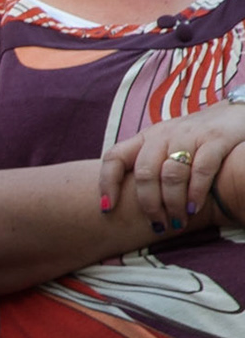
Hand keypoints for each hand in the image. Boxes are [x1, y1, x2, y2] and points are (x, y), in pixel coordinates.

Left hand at [99, 100, 244, 231]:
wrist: (234, 114)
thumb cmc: (193, 140)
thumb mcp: (164, 146)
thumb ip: (147, 166)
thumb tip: (119, 203)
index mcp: (145, 138)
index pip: (114, 157)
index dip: (106, 183)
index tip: (107, 208)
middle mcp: (163, 135)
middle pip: (144, 173)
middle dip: (149, 204)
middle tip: (158, 224)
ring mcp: (189, 135)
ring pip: (171, 174)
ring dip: (173, 203)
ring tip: (178, 220)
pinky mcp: (215, 139)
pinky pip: (201, 169)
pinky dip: (196, 192)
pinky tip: (194, 208)